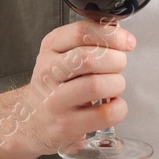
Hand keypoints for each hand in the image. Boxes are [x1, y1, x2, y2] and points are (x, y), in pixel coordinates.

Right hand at [15, 20, 135, 155]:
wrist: (32, 120)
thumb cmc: (55, 84)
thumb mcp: (62, 54)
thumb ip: (88, 41)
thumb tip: (121, 34)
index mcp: (50, 47)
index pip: (81, 32)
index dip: (111, 35)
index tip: (127, 41)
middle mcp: (49, 72)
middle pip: (89, 59)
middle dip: (116, 60)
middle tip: (119, 65)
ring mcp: (56, 101)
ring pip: (96, 86)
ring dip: (117, 84)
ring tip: (114, 85)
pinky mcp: (67, 125)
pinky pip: (104, 114)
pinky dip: (119, 107)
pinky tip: (113, 104)